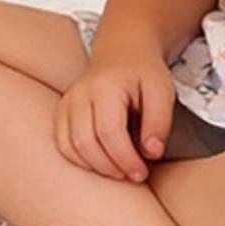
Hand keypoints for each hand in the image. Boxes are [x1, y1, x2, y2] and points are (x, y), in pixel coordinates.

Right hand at [54, 43, 175, 181]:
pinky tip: (100, 163)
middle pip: (86, 142)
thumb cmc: (143, 72)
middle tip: (133, 175)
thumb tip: (151, 152)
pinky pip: (62, 143)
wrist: (123, 51)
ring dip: (95, 166)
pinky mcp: (62, 111)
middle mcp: (80, 94)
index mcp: (105, 87)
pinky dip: (79, 160)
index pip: (109, 132)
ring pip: (70, 146)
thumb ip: (159, 121)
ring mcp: (67, 102)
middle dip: (110, 167)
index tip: (142, 172)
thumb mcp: (162, 90)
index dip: (125, 158)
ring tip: (119, 170)